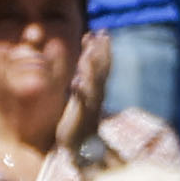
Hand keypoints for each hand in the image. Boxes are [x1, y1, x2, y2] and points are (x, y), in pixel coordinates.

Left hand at [56, 29, 111, 158]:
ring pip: (94, 82)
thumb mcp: (81, 101)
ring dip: (93, 67)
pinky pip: (82, 102)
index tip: (96, 31)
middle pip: (102, 69)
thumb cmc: (77, 123)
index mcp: (95, 90)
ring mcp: (90, 105)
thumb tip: (80, 71)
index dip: (100, 48)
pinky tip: (77, 83)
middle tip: (101, 33)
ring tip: (89, 52)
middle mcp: (96, 95)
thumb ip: (83, 85)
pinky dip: (81, 92)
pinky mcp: (81, 116)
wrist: (79, 149)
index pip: (101, 65)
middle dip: (101, 51)